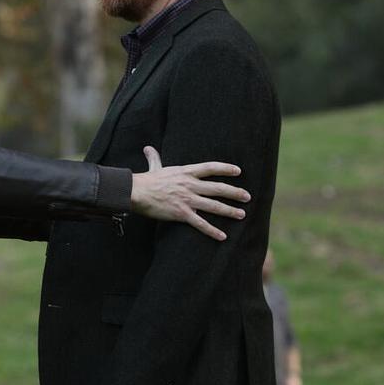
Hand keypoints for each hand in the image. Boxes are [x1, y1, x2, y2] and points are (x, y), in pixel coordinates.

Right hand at [130, 146, 249, 240]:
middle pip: (218, 188)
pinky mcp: (181, 213)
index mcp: (185, 172)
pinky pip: (200, 223)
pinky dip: (212, 230)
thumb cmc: (145, 181)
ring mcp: (187, 199)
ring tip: (241, 215)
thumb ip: (154, 158)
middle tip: (247, 197)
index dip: (225, 169)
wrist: (135, 192)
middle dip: (234, 192)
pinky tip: (223, 236)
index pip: (210, 168)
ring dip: (229, 211)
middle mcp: (190, 185)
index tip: (239, 171)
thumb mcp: (154, 167)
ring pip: (213, 205)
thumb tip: (147, 148)